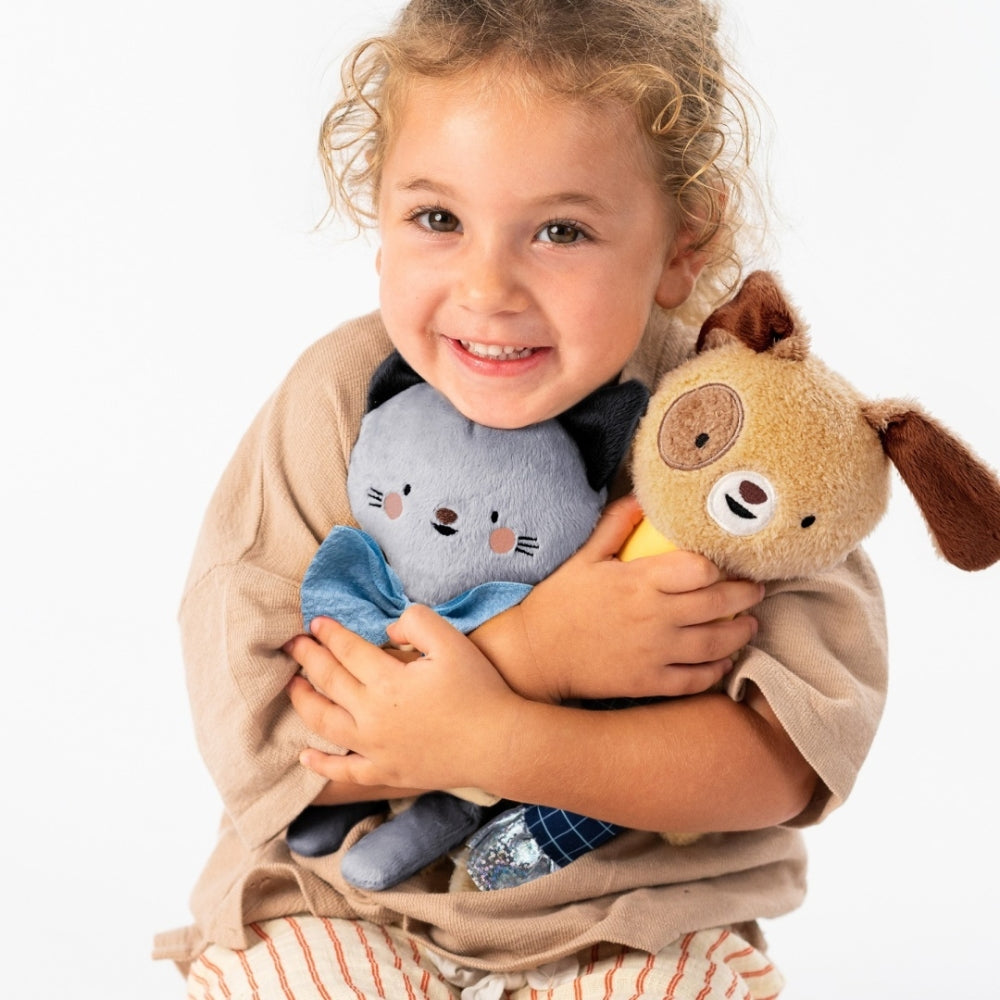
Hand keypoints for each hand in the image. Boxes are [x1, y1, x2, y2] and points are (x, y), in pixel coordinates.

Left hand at [286, 609, 521, 792]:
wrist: (498, 743)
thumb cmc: (478, 689)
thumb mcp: (451, 641)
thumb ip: (416, 622)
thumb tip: (387, 629)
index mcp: (388, 681)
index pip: (347, 651)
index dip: (330, 634)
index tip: (315, 623)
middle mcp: (373, 715)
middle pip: (329, 682)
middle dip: (307, 659)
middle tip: (291, 645)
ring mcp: (376, 748)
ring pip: (325, 724)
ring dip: (304, 703)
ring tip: (292, 687)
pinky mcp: (385, 772)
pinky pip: (344, 771)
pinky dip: (321, 765)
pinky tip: (305, 755)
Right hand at [472, 496, 763, 702]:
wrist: (535, 654)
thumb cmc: (559, 602)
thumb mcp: (584, 558)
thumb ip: (615, 526)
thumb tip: (641, 499)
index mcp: (638, 581)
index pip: (700, 569)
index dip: (721, 566)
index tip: (728, 564)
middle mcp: (653, 617)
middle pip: (718, 603)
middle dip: (746, 595)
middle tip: (756, 590)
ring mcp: (654, 653)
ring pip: (716, 643)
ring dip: (741, 633)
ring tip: (750, 624)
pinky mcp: (650, 682)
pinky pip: (697, 678)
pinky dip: (717, 670)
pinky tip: (724, 660)